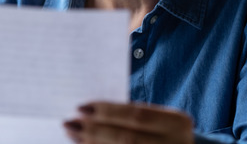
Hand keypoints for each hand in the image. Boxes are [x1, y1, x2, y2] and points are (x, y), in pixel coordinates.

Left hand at [64, 102, 194, 143]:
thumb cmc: (165, 133)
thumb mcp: (159, 121)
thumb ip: (134, 117)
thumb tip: (92, 112)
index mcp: (177, 122)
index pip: (136, 114)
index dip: (107, 110)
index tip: (80, 107)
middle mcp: (175, 143)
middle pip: (127, 137)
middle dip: (95, 129)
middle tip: (69, 122)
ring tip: (72, 134)